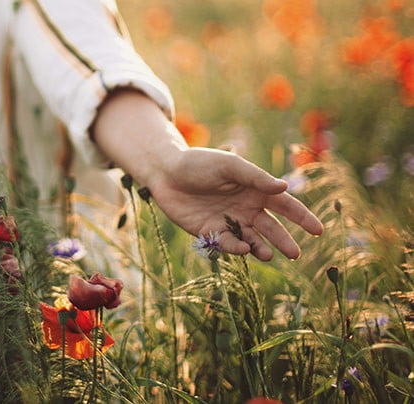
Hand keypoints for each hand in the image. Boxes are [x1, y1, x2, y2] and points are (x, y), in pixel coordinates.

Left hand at [147, 147, 322, 260]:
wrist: (165, 173)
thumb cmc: (199, 163)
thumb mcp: (229, 166)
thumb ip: (255, 178)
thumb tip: (284, 187)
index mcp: (256, 190)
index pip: (286, 206)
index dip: (303, 218)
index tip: (319, 231)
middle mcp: (246, 208)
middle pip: (271, 228)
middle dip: (284, 241)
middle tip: (295, 254)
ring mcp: (229, 221)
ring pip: (252, 240)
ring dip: (261, 248)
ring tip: (266, 255)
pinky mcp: (210, 232)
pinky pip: (228, 244)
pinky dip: (236, 248)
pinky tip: (241, 248)